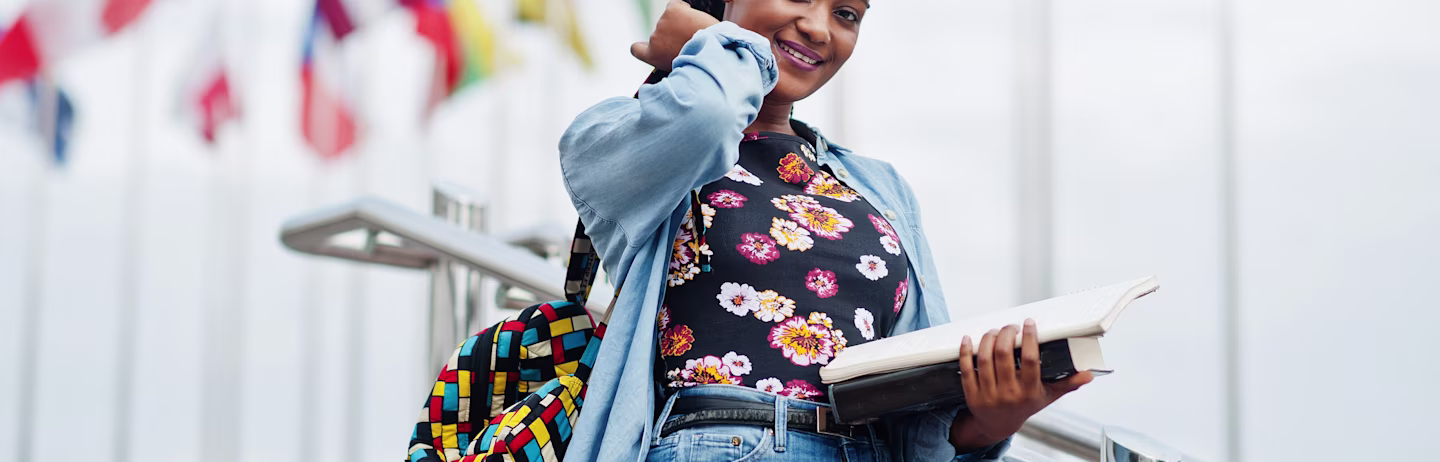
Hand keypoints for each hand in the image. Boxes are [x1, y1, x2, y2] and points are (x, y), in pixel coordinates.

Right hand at [631, 0, 720, 70]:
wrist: (710, 51)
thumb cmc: (700, 60)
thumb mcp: (679, 66)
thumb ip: (669, 58)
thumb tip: (672, 48)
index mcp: (653, 56)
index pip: (636, 49)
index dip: (642, 46)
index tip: (650, 46)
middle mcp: (653, 39)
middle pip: (661, 32)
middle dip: (674, 34)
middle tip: (690, 40)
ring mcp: (661, 23)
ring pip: (670, 18)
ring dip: (681, 23)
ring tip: (696, 32)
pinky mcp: (671, 11)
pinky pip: (675, 5)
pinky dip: (684, 9)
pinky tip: (694, 19)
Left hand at [950, 319, 1093, 451]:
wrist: (998, 425)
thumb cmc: (1025, 406)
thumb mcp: (1047, 397)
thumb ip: (1067, 384)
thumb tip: (1089, 375)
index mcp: (1029, 391)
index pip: (1030, 360)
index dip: (1030, 338)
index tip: (1029, 323)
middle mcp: (1008, 393)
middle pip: (1004, 355)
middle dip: (1007, 334)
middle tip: (1011, 327)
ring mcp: (988, 394)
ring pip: (984, 359)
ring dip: (988, 339)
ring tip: (995, 331)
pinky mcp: (971, 394)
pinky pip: (966, 369)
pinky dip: (965, 351)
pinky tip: (968, 338)